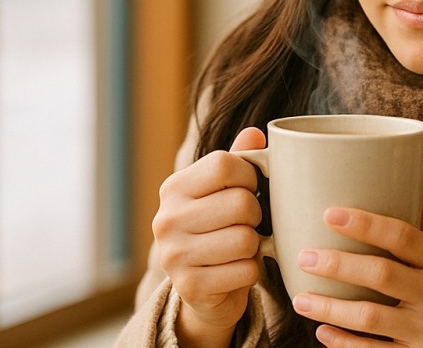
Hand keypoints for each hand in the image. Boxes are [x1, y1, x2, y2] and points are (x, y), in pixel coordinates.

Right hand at [152, 128, 266, 346]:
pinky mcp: (189, 287)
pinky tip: (237, 269)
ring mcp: (173, 256)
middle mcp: (166, 220)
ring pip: (245, 239)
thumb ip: (239, 160)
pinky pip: (245, 271)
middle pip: (240, 203)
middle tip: (248, 223)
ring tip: (242, 246)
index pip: (225, 165)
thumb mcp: (225, 191)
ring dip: (254, 246)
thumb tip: (254, 133)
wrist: (205, 289)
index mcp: (174, 188)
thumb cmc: (220, 228)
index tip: (250, 189)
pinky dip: (251, 271)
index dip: (250, 176)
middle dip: (257, 214)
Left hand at [291, 195, 422, 347]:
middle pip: (382, 274)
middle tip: (304, 256)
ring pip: (370, 317)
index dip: (365, 224)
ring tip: (300, 299)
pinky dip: (343, 343)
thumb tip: (410, 181)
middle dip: (338, 265)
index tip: (329, 214)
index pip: (403, 236)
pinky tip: (321, 331)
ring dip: (331, 308)